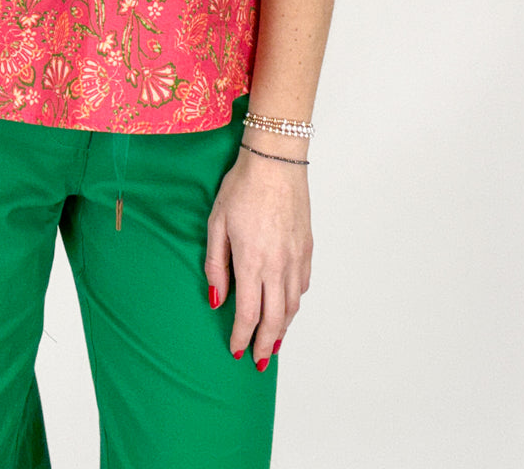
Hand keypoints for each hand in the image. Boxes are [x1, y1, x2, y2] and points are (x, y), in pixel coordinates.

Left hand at [204, 145, 311, 367]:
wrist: (275, 161)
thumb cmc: (242, 187)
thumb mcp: (217, 223)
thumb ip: (216, 264)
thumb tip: (217, 298)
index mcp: (252, 262)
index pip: (248, 314)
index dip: (242, 337)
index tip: (236, 350)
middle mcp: (278, 266)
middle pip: (275, 319)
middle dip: (266, 345)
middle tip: (259, 361)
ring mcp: (296, 258)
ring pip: (292, 306)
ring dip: (283, 328)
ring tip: (274, 342)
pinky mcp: (307, 248)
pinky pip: (302, 285)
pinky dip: (294, 303)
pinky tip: (287, 306)